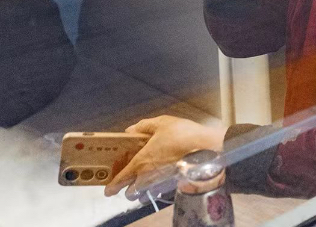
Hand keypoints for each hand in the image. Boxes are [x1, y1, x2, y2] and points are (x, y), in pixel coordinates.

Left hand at [104, 116, 226, 196]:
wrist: (207, 148)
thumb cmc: (183, 134)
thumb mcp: (161, 123)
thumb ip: (143, 126)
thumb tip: (131, 130)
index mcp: (141, 161)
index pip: (121, 179)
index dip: (112, 186)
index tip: (108, 189)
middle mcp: (148, 175)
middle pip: (131, 192)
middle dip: (126, 189)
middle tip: (127, 182)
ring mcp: (160, 181)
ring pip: (144, 193)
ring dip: (140, 190)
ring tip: (142, 181)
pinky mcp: (172, 183)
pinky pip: (157, 190)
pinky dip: (155, 187)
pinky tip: (159, 177)